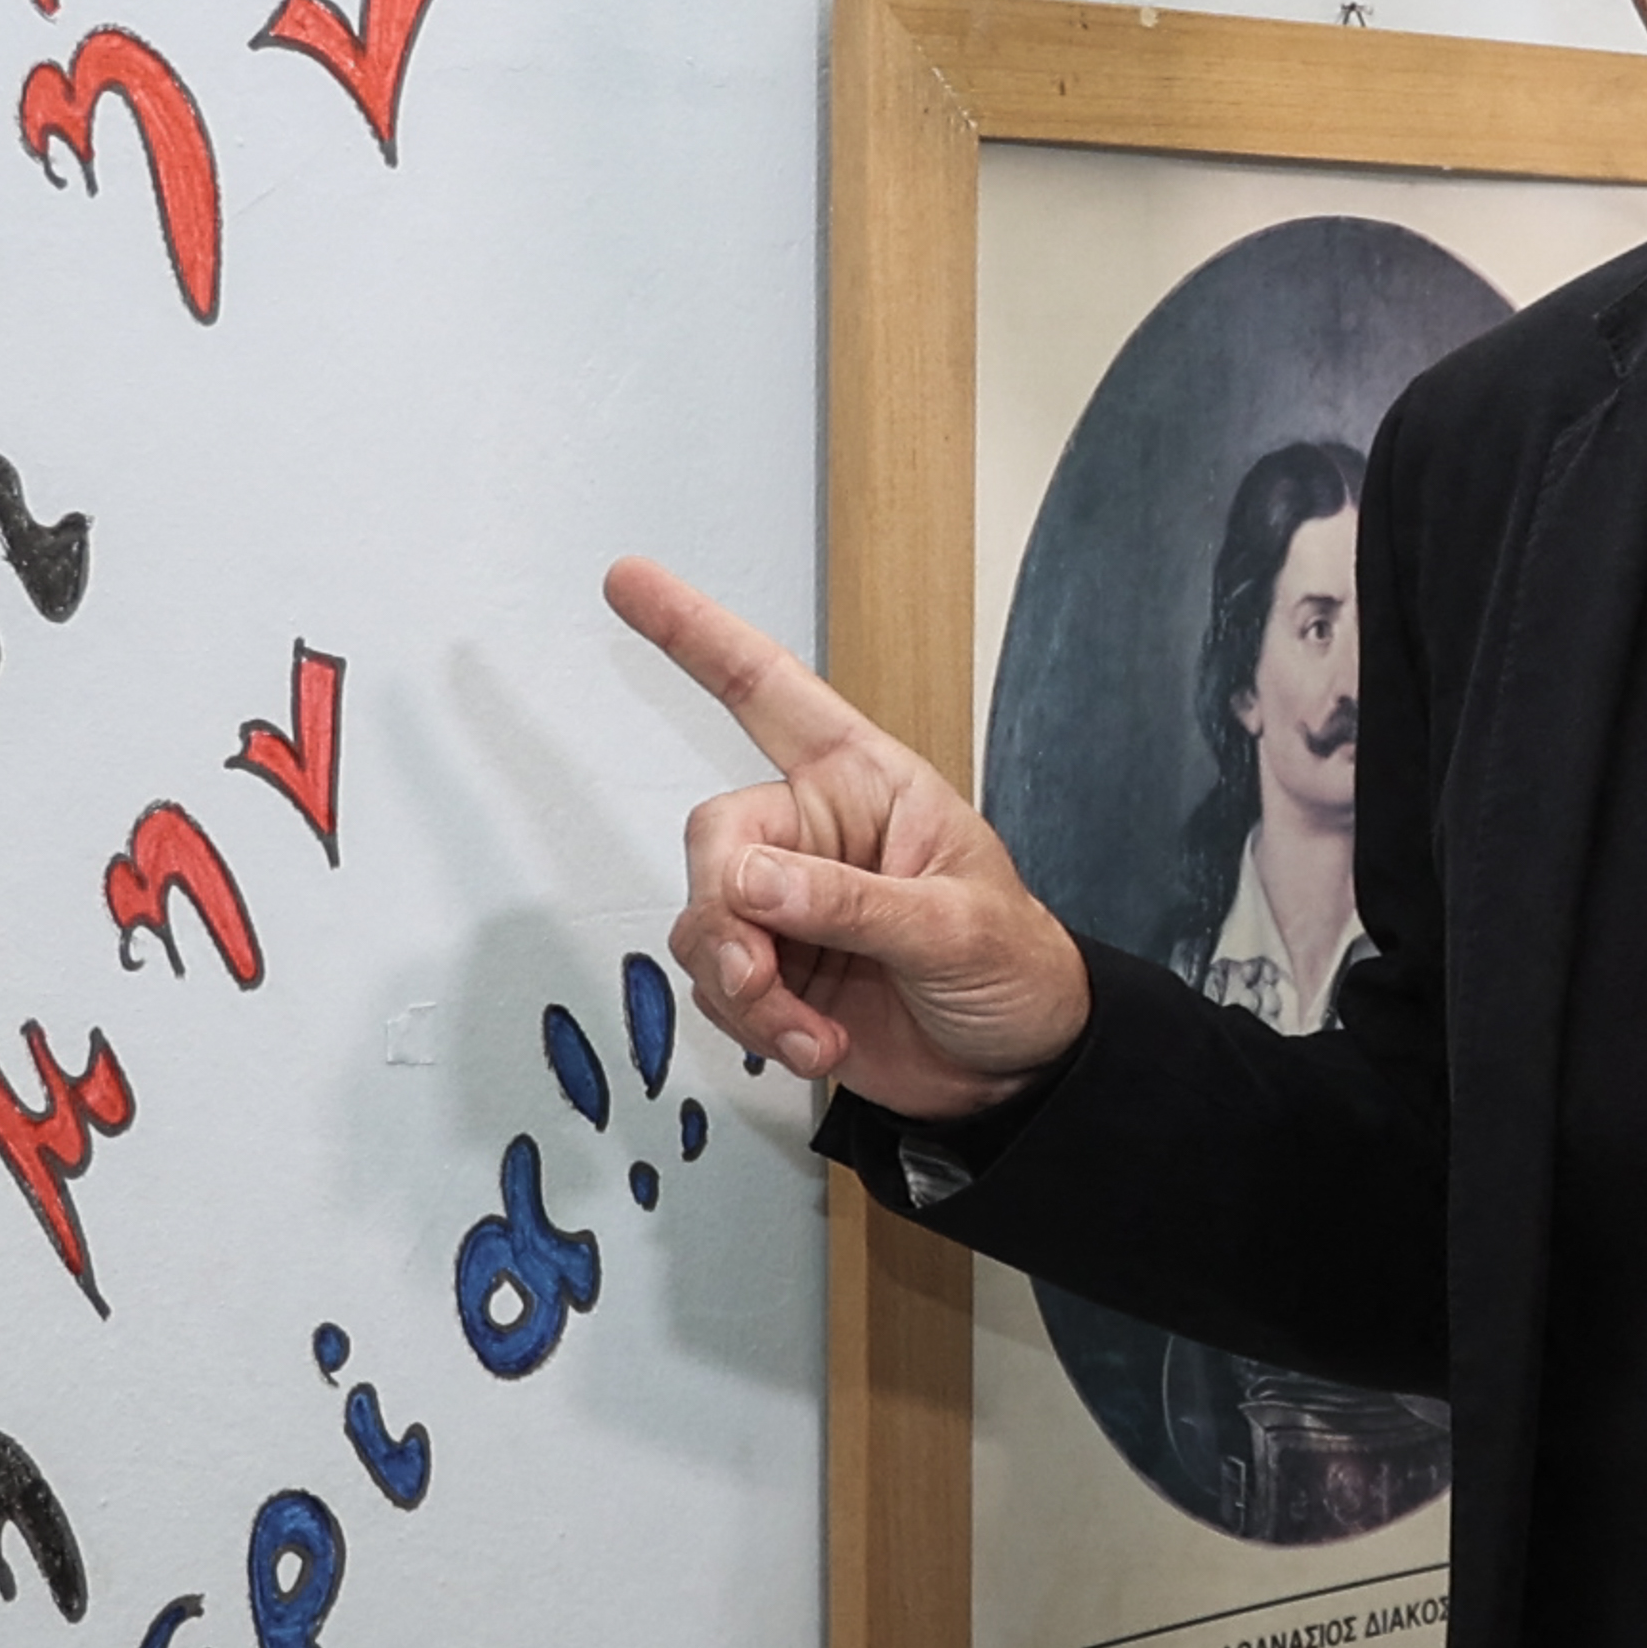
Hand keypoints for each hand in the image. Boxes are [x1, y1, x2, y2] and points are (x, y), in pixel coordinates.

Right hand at [608, 557, 1091, 1113]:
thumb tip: (750, 879)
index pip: (768, 689)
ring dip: (745, 989)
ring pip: (705, 924)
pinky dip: (755, 1025)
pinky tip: (815, 1042)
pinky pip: (717, 984)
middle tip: (764, 978)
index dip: (696, 634)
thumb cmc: (1013, 967)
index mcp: (864, 781)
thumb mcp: (953, 927)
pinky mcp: (774, 971)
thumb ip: (851, 902)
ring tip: (814, 1030)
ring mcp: (789, 905)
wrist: (1018, 1065)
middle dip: (729, 919)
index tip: (629, 582)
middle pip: (716, 842)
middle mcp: (814, 832)